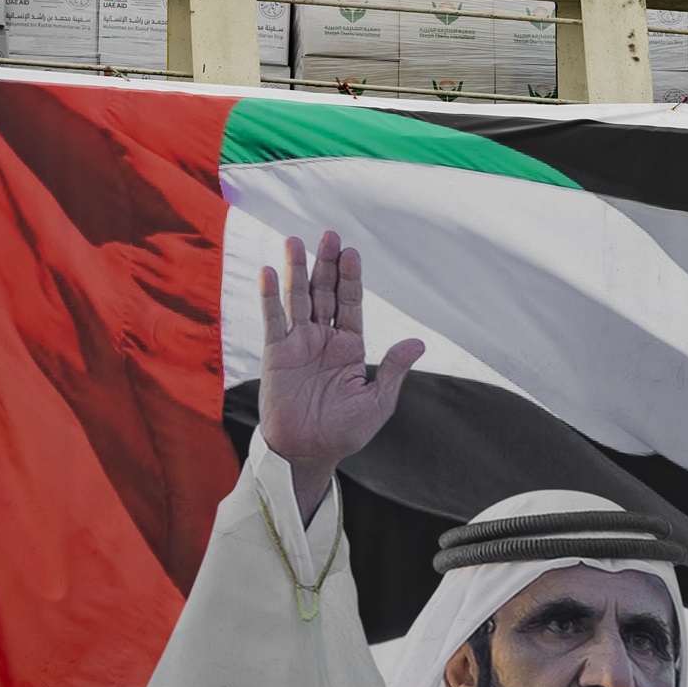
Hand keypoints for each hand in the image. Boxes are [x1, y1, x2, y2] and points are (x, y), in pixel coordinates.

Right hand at [259, 230, 424, 522]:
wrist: (309, 452)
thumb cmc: (344, 431)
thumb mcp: (377, 401)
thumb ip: (392, 369)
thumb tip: (418, 342)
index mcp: (349, 346)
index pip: (350, 303)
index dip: (351, 277)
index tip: (351, 251)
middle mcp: (323, 338)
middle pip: (324, 292)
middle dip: (326, 264)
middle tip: (329, 234)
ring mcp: (298, 344)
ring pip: (298, 299)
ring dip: (296, 270)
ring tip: (296, 240)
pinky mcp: (276, 354)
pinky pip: (273, 320)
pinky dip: (270, 296)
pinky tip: (270, 271)